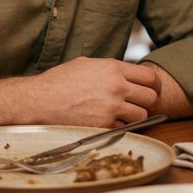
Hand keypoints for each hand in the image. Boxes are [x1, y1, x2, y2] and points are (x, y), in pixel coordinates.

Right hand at [20, 57, 161, 126]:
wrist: (40, 100)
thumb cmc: (60, 81)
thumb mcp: (88, 64)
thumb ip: (111, 69)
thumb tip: (127, 74)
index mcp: (114, 68)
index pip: (150, 77)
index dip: (153, 84)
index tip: (149, 89)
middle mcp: (117, 87)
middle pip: (151, 97)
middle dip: (146, 101)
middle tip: (136, 103)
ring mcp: (112, 108)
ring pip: (142, 115)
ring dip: (134, 116)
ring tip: (121, 113)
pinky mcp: (104, 125)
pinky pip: (125, 128)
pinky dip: (119, 126)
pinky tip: (107, 121)